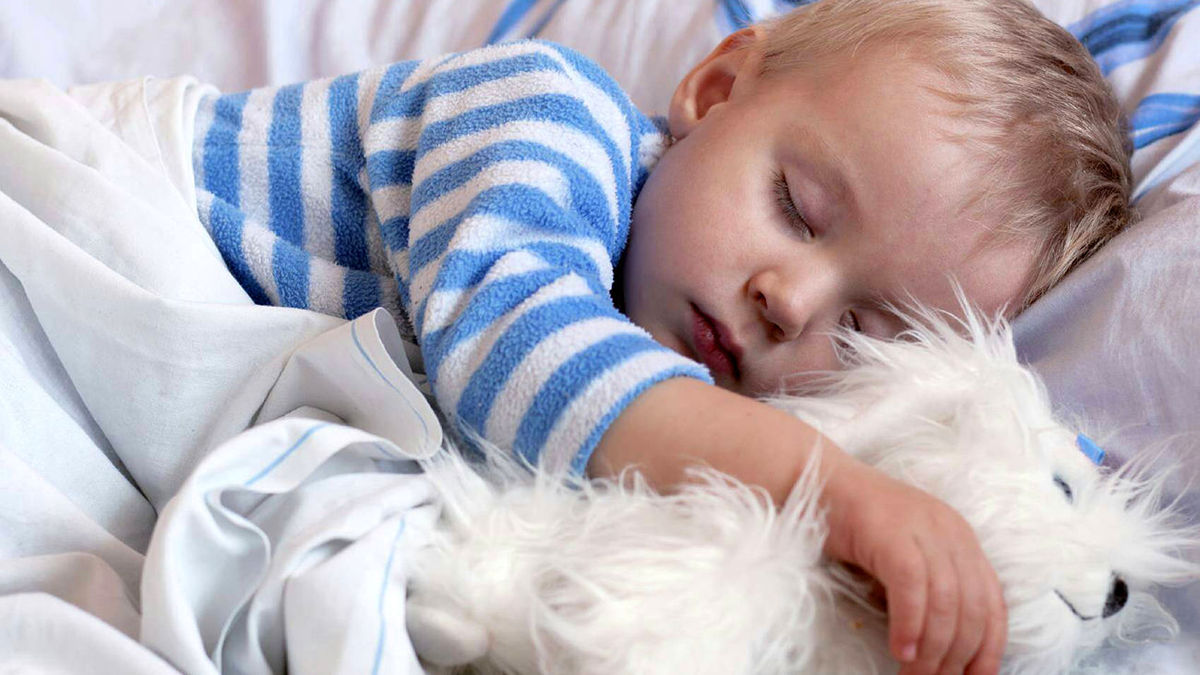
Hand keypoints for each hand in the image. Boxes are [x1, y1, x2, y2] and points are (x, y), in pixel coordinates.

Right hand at [820, 457, 1006, 674]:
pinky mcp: (891, 532)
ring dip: (933, 649)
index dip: (989, 646)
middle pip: (972, 607)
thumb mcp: (905, 554)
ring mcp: (922, 529)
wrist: (816, 481)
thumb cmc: (854, 525)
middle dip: (958, 656)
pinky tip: (900, 649)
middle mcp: (950, 532)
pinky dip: (910, 625)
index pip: (992, 601)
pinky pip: (911, 588)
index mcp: (960, 538)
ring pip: (946, 602)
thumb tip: (939, 646)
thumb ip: (928, 587)